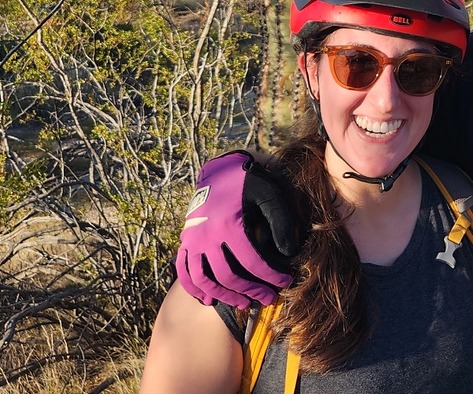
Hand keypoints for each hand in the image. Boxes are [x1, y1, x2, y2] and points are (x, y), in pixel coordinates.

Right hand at [176, 151, 298, 308]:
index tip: (286, 281)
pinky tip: (209, 300)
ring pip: (204, 279)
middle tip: (268, 299)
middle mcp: (206, 235)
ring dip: (223, 295)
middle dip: (251, 291)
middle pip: (228, 276)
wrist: (222, 169)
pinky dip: (194, 288)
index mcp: (229, 225)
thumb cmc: (250, 182)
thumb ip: (282, 223)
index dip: (271, 276)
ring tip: (243, 303)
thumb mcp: (271, 195)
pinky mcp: (186, 241)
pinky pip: (184, 271)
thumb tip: (289, 254)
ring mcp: (192, 240)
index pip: (253, 262)